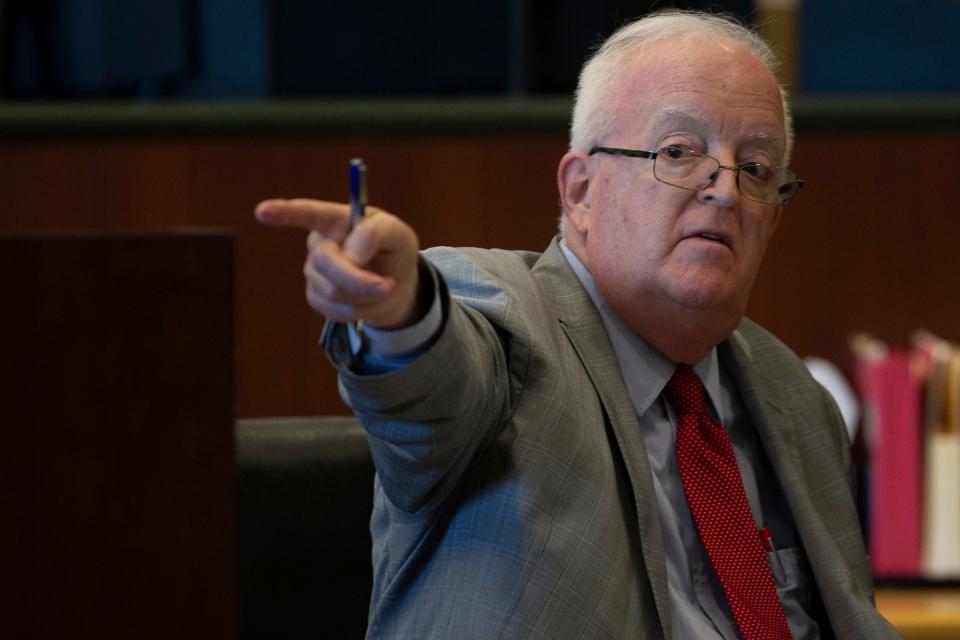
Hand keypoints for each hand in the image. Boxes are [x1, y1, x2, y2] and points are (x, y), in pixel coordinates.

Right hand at [255, 198, 422, 328]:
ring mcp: (313, 270)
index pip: (309, 213)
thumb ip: (376, 234)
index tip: (262, 212)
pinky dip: (362, 309)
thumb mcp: (399, 234)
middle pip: (326, 262)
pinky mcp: (315, 296)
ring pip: (335, 291)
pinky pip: (337, 310)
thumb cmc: (394, 251)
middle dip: (358, 279)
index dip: (284, 212)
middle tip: (388, 286)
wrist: (394, 283)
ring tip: (381, 286)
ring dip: (367, 294)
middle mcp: (319, 242)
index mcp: (337, 219)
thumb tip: (350, 255)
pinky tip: (366, 298)